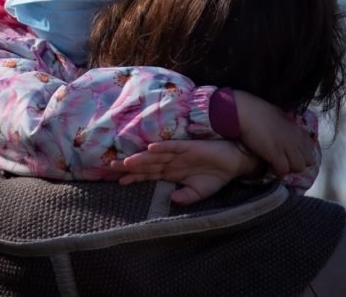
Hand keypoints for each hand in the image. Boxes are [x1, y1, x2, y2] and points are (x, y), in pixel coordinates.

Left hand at [109, 140, 261, 204]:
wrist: (233, 163)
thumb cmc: (215, 176)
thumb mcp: (199, 192)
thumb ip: (185, 197)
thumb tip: (172, 200)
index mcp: (171, 173)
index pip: (148, 175)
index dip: (134, 177)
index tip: (119, 182)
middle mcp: (171, 162)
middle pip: (147, 164)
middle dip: (130, 166)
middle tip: (111, 167)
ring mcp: (178, 153)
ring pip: (155, 155)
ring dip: (141, 157)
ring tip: (127, 161)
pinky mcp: (189, 146)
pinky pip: (173, 146)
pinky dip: (162, 147)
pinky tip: (151, 148)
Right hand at [231, 90, 314, 176]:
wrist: (245, 111)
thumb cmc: (258, 110)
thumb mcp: (279, 116)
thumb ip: (287, 126)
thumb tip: (288, 131)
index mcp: (298, 129)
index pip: (311, 149)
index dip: (302, 155)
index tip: (292, 155)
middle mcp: (296, 138)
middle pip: (308, 161)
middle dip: (298, 163)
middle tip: (286, 162)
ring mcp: (287, 146)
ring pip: (298, 167)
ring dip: (289, 168)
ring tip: (278, 165)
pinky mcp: (275, 154)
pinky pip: (284, 170)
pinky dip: (278, 171)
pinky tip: (270, 166)